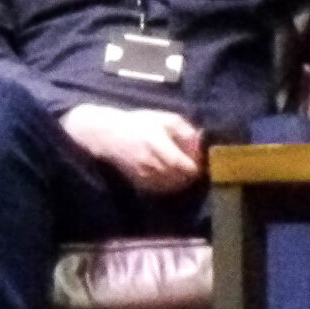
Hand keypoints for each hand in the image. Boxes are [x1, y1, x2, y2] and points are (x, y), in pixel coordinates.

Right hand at [61, 104, 204, 194]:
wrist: (110, 136)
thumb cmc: (140, 124)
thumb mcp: (164, 119)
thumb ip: (184, 130)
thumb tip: (199, 141)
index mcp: (156, 144)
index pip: (179, 163)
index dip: (193, 166)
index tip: (199, 163)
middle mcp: (149, 162)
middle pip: (177, 177)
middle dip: (189, 175)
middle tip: (194, 168)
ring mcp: (142, 174)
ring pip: (169, 186)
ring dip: (180, 182)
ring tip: (184, 173)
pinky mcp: (137, 182)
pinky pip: (159, 190)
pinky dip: (169, 186)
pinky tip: (172, 178)